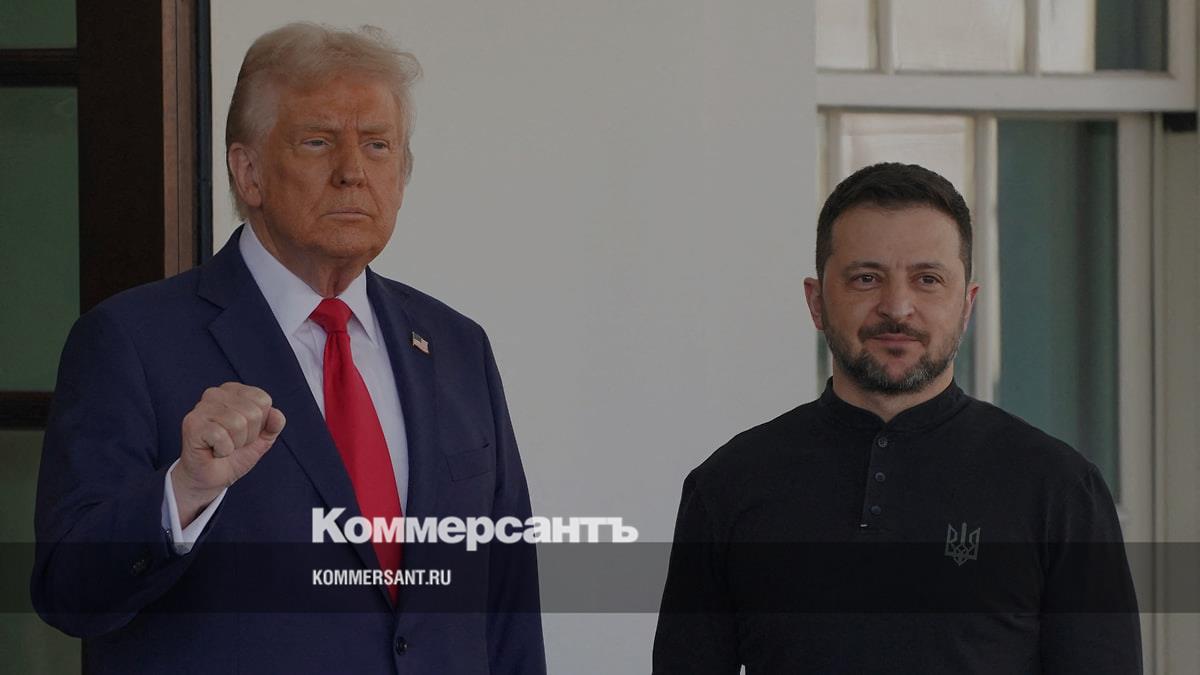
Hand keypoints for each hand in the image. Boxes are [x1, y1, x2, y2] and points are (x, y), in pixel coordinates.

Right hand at [172, 382, 285, 526]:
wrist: (211, 478)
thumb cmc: (234, 455)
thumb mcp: (262, 439)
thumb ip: (274, 425)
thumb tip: (277, 414)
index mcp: (233, 391)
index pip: (263, 400)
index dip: (260, 424)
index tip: (245, 433)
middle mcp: (215, 393)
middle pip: (253, 413)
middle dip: (248, 436)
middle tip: (233, 443)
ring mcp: (201, 407)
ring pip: (238, 424)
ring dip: (235, 444)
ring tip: (223, 446)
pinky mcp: (192, 423)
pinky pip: (222, 436)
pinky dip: (223, 450)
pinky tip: (213, 451)